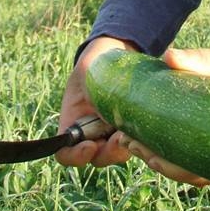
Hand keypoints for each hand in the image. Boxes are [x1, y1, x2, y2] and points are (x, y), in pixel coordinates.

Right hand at [55, 36, 135, 167]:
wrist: (114, 53)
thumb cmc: (94, 62)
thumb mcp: (87, 71)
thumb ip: (92, 90)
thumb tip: (107, 114)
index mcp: (73, 123)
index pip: (65, 153)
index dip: (75, 156)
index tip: (90, 145)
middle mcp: (91, 133)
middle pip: (96, 157)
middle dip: (108, 152)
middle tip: (119, 139)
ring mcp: (111, 132)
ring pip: (117, 153)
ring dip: (125, 146)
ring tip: (134, 131)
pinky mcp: (130, 127)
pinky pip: (134, 141)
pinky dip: (139, 138)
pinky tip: (143, 125)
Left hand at [119, 40, 209, 186]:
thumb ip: (206, 62)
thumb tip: (168, 58)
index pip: (200, 169)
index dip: (167, 164)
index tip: (141, 147)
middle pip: (193, 170)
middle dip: (158, 159)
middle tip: (128, 140)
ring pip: (195, 164)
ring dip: (165, 155)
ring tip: (135, 138)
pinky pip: (203, 153)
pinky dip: (180, 148)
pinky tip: (158, 134)